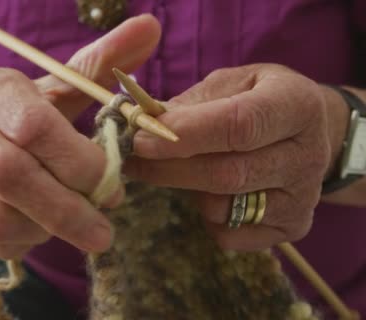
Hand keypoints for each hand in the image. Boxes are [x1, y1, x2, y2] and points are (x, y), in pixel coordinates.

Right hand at [0, 15, 161, 258]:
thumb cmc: (8, 119)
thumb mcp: (48, 91)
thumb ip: (97, 67)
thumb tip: (151, 28)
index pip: (34, 124)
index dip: (78, 159)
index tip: (112, 181)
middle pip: (11, 173)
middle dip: (67, 209)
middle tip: (104, 231)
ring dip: (46, 229)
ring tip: (73, 227)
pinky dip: (23, 243)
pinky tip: (39, 231)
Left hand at [125, 64, 343, 250]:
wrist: (311, 132)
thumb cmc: (258, 100)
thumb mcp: (230, 84)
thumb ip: (190, 104)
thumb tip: (141, 124)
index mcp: (296, 105)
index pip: (239, 125)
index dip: (185, 136)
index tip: (141, 139)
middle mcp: (308, 154)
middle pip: (228, 173)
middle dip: (169, 169)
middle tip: (132, 159)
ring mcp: (303, 197)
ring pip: (224, 208)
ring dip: (184, 190)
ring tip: (172, 169)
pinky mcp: (292, 227)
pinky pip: (230, 234)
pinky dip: (205, 217)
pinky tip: (204, 192)